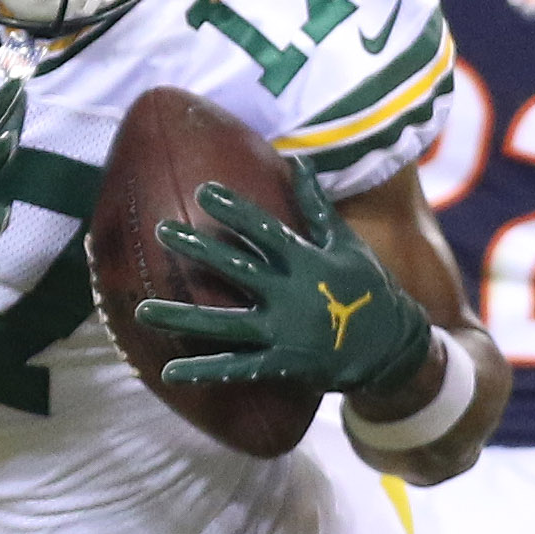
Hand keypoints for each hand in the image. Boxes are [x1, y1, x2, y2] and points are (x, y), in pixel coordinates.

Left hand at [135, 159, 432, 394]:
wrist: (392, 348)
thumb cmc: (367, 289)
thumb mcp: (346, 244)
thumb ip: (317, 205)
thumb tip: (298, 161)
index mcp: (306, 261)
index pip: (265, 229)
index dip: (235, 210)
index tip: (204, 191)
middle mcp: (291, 294)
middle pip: (237, 269)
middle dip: (199, 250)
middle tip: (162, 231)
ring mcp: (284, 332)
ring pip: (225, 323)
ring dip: (182, 317)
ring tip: (142, 311)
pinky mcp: (282, 364)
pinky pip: (237, 369)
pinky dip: (204, 371)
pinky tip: (169, 372)